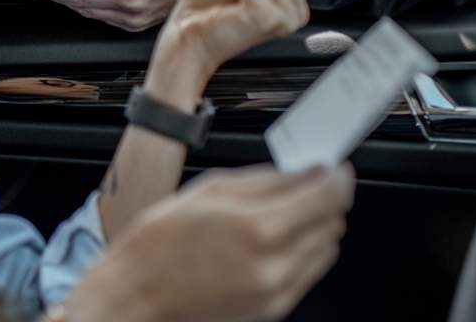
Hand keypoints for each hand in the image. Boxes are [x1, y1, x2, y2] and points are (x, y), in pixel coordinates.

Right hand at [66, 164, 354, 321]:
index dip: (337, 176)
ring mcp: (277, 293)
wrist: (138, 298)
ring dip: (314, 228)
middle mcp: (275, 266)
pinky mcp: (274, 310)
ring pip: (325, 251)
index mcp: (259, 228)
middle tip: (304, 186)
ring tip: (282, 215)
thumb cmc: (159, 245)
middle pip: (333, 224)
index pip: (329, 197)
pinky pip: (307, 274)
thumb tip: (306, 171)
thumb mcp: (209, 190)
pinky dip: (299, 253)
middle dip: (325, 201)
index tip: (334, 167)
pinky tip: (269, 242)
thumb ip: (266, 180)